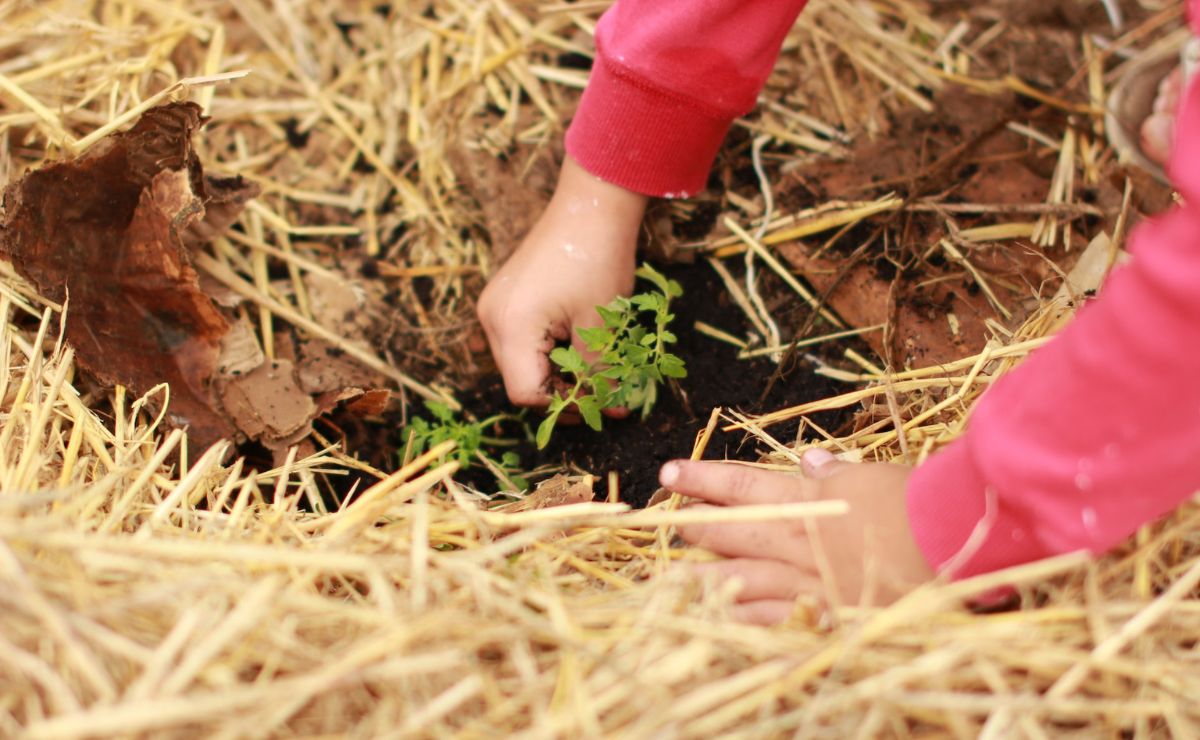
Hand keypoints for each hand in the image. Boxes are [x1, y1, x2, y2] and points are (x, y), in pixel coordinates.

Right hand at [477, 155, 646, 406]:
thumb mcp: (601, 325)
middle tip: (603, 394)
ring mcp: (494, 306)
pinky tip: (577, 346)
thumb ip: (598, 373)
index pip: (525, 393)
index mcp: (512, 326)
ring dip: (555, 374)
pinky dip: (547, 352)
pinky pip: (520, 340)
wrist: (592, 205)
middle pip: (519, 381)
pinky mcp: (505, 298)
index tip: (599, 404)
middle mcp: (492, 318)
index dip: (563, 406)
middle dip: (561, 393)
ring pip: (520, 363)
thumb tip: (608, 411)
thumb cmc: (598, 260)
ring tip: (595, 370)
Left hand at [660, 450, 935, 624]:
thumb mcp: (871, 475)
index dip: (702, 479)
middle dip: (696, 527)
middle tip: (667, 525)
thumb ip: (836, 472)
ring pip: (740, 581)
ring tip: (670, 581)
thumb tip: (811, 459)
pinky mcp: (825, 616)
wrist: (946, 539)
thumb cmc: (913, 500)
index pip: (740, 484)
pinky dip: (745, 624)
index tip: (668, 475)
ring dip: (703, 580)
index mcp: (806, 499)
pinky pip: (774, 624)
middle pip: (732, 532)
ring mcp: (807, 581)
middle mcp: (796, 540)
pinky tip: (720, 625)